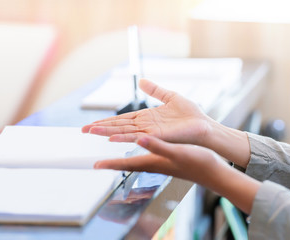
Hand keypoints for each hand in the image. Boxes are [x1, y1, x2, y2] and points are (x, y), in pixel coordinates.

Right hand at [82, 79, 216, 146]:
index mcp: (147, 118)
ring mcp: (151, 133)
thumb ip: (155, 90)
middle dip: (101, 128)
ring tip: (92, 132)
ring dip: (107, 132)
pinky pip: (139, 136)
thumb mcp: (170, 97)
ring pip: (125, 132)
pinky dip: (125, 137)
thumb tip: (141, 80)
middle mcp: (146, 126)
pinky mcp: (159, 136)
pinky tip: (113, 138)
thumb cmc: (191, 115)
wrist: (205, 125)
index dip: (107, 121)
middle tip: (84, 130)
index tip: (92, 123)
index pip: (122, 119)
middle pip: (119, 126)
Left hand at [95, 136, 259, 214]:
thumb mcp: (177, 152)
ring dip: (122, 155)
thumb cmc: (197, 163)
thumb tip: (139, 139)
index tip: (95, 165)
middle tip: (98, 160)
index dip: (110, 164)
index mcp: (153, 163)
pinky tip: (138, 146)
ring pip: (134, 159)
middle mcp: (154, 164)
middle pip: (127, 164)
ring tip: (113, 149)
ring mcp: (160, 163)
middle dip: (111, 160)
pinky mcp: (166, 160)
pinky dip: (136, 150)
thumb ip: (158, 146)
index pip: (126, 165)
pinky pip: (145, 155)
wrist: (213, 172)